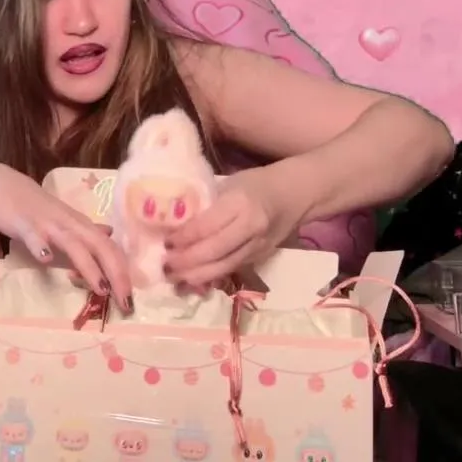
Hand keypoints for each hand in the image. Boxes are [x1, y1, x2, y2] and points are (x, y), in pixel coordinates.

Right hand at [0, 164, 131, 306]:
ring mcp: (47, 223)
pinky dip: (41, 247)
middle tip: (125, 303)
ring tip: (101, 289)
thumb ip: (85, 229)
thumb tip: (109, 234)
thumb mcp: (64, 217)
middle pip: (100, 247)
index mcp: (80, 225)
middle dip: (116, 274)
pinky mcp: (23, 224)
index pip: (110, 248)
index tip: (130, 299)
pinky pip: (34, 236)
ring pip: (73, 244)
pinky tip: (46, 259)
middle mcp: (69, 223)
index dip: (123, 272)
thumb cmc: (32, 205)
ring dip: (89, 266)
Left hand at [163, 170, 293, 286]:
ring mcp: (258, 245)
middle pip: (213, 252)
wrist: (297, 194)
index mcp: (240, 203)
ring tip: (174, 277)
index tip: (165, 243)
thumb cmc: (257, 183)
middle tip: (164, 266)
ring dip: (196, 275)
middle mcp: (251, 227)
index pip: (206, 226)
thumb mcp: (229, 183)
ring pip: (223, 267)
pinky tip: (194, 279)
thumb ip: (206, 203)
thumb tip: (174, 221)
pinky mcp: (260, 257)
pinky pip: (232, 270)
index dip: (183, 238)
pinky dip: (211, 277)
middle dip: (186, 262)